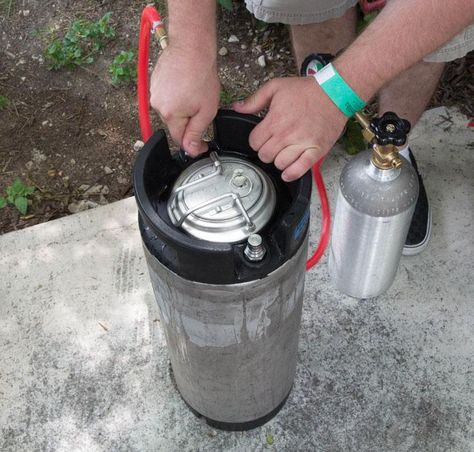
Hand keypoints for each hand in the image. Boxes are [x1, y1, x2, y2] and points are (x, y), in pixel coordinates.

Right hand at [150, 46, 219, 154]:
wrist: (192, 47)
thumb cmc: (201, 76)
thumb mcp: (206, 111)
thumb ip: (197, 133)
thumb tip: (191, 150)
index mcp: (169, 115)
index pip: (179, 140)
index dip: (192, 144)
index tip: (202, 145)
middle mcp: (157, 105)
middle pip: (174, 125)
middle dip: (189, 122)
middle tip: (202, 107)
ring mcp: (154, 92)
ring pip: (171, 111)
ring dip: (183, 108)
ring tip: (194, 92)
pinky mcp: (155, 82)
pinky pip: (167, 97)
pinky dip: (177, 96)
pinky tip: (187, 85)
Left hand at [233, 77, 347, 180]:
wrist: (334, 92)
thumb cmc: (306, 90)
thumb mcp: (276, 87)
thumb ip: (254, 100)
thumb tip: (237, 107)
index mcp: (274, 121)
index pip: (254, 143)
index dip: (256, 141)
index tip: (263, 138)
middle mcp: (286, 134)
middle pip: (265, 156)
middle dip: (266, 151)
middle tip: (274, 145)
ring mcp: (302, 144)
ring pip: (279, 164)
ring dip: (279, 161)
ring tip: (284, 153)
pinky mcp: (316, 151)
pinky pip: (299, 169)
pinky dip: (291, 173)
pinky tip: (288, 171)